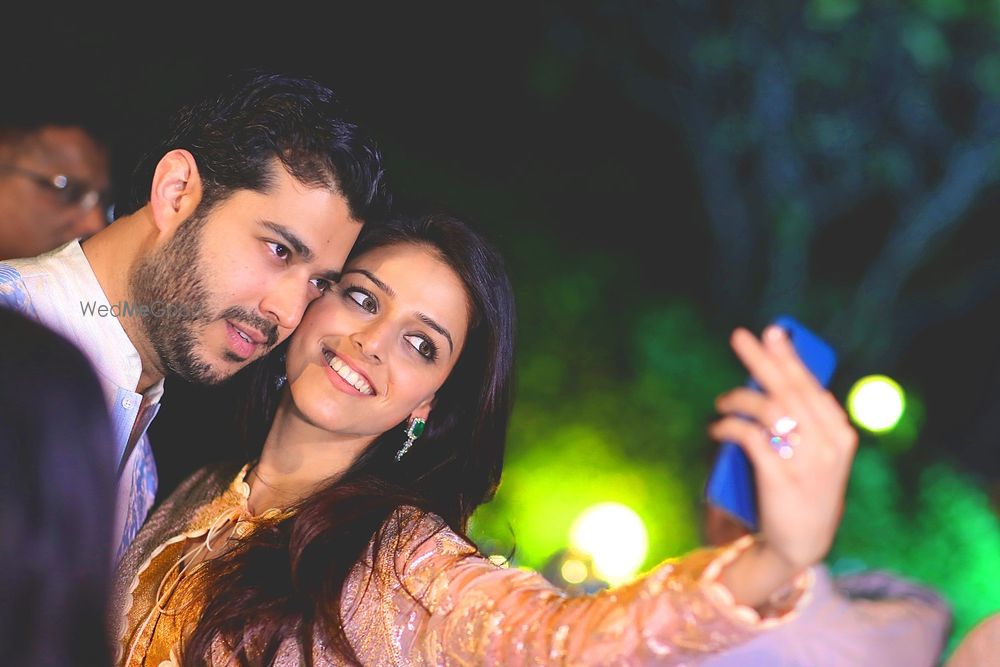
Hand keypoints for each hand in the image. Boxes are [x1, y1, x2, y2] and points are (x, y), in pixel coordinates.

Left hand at [709, 326, 857, 570]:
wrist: (801, 544)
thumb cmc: (805, 493)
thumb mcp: (818, 457)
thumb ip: (806, 424)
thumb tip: (772, 381)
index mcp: (839, 434)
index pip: (811, 386)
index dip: (790, 358)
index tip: (773, 333)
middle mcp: (827, 444)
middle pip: (789, 389)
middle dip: (762, 359)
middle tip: (740, 336)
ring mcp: (805, 461)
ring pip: (768, 408)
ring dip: (738, 398)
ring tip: (721, 401)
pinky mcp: (779, 477)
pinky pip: (749, 436)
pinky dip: (728, 426)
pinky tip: (716, 427)